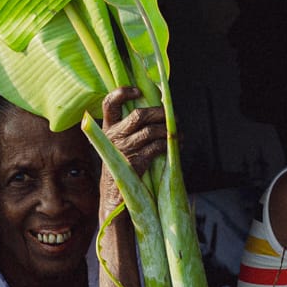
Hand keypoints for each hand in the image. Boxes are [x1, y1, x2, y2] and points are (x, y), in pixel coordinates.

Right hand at [98, 87, 167, 212]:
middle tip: (171, 114)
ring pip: (151, 130)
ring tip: (178, 132)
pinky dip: (169, 143)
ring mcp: (123, 149)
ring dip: (169, 129)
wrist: (115, 195)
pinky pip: (157, 146)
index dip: (123, 93)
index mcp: (107, 128)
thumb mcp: (119, 144)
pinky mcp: (136, 161)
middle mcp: (113, 136)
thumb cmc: (122, 166)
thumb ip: (131, 128)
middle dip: (160, 112)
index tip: (138, 91)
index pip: (109, 103)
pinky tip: (177, 145)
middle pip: (139, 115)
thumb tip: (158, 110)